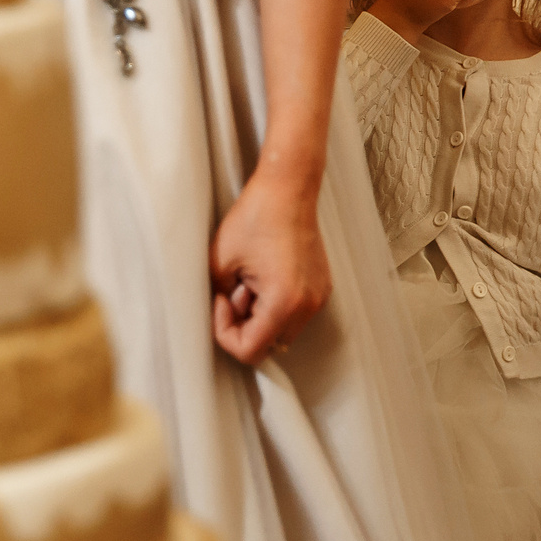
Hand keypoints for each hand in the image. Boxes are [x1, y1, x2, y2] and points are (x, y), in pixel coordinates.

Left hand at [211, 164, 330, 363]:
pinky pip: (294, 312)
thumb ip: (219, 298)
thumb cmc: (255, 218)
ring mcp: (318, 297)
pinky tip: (263, 276)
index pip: (251, 351)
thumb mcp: (220, 261)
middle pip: (268, 345)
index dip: (226, 333)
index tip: (221, 302)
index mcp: (284, 302)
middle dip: (244, 325)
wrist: (288, 189)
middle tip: (232, 291)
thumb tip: (224, 316)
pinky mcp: (321, 287)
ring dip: (259, 316)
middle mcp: (308, 305)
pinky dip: (275, 304)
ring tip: (248, 280)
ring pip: (281, 330)